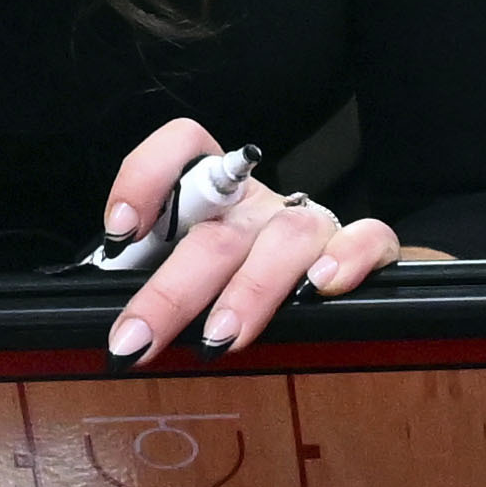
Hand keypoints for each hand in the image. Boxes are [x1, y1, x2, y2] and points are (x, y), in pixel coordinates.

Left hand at [102, 117, 405, 359]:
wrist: (335, 286)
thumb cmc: (242, 287)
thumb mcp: (190, 279)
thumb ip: (156, 284)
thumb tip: (118, 330)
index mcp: (215, 197)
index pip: (186, 146)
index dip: (146, 176)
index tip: (118, 233)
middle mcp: (259, 208)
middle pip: (216, 234)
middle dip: (169, 293)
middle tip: (135, 340)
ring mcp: (311, 225)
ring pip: (286, 239)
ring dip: (249, 291)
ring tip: (218, 338)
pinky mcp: (364, 247)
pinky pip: (367, 238)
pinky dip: (347, 258)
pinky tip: (321, 288)